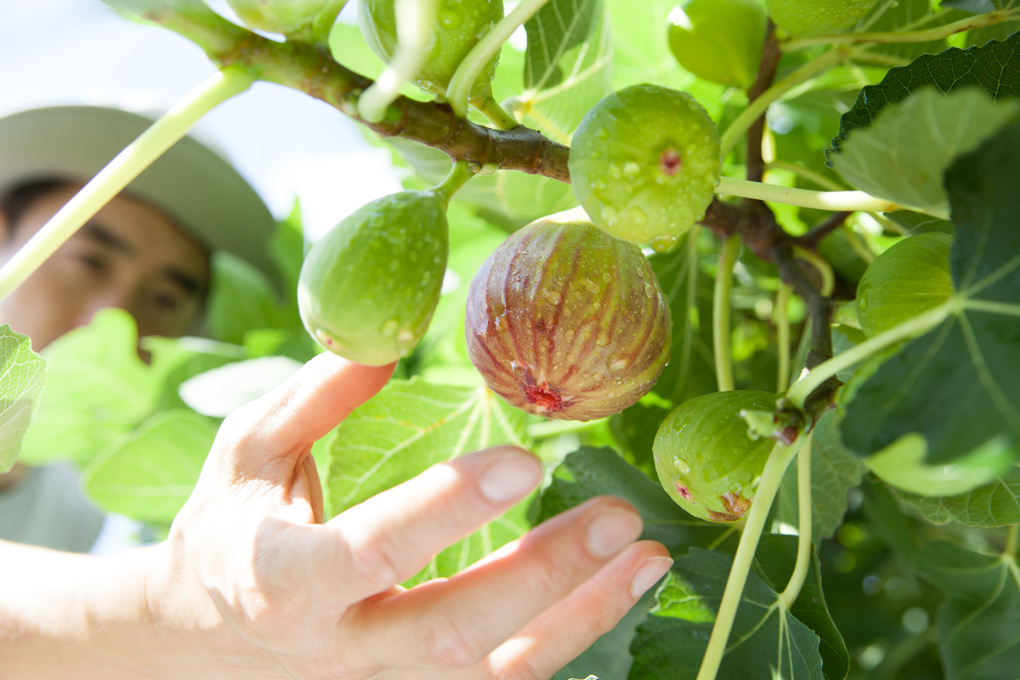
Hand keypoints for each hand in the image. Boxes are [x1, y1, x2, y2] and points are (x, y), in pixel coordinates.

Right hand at [145, 353, 671, 677]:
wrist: (203, 645)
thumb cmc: (227, 533)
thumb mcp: (248, 453)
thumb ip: (315, 396)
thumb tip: (388, 334)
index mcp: (284, 580)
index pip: (373, 550)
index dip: (447, 510)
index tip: (523, 460)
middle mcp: (339, 649)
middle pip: (451, 633)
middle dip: (543, 578)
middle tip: (621, 518)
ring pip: (493, 674)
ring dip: (581, 619)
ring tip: (649, 557)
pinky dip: (568, 641)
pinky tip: (619, 592)